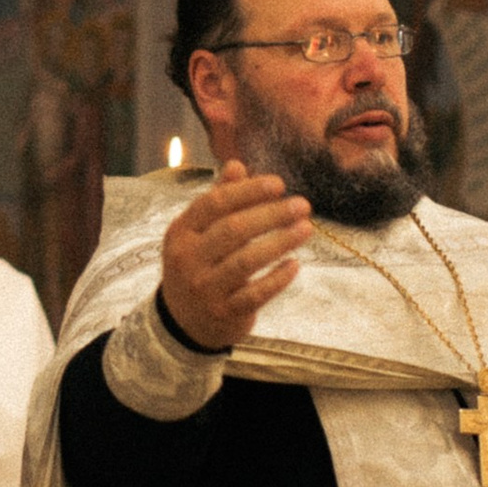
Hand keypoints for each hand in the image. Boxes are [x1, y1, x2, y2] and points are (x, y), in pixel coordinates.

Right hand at [159, 160, 310, 352]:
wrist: (183, 322)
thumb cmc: (198, 265)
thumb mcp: (197, 232)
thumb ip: (218, 199)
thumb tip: (237, 165)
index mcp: (181, 232)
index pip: (214, 203)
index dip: (248, 191)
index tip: (279, 184)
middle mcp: (189, 259)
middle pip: (233, 230)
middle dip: (271, 214)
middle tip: (302, 205)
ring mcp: (205, 288)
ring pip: (246, 261)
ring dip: (280, 242)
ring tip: (306, 229)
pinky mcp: (224, 312)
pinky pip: (256, 294)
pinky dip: (277, 278)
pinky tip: (294, 264)